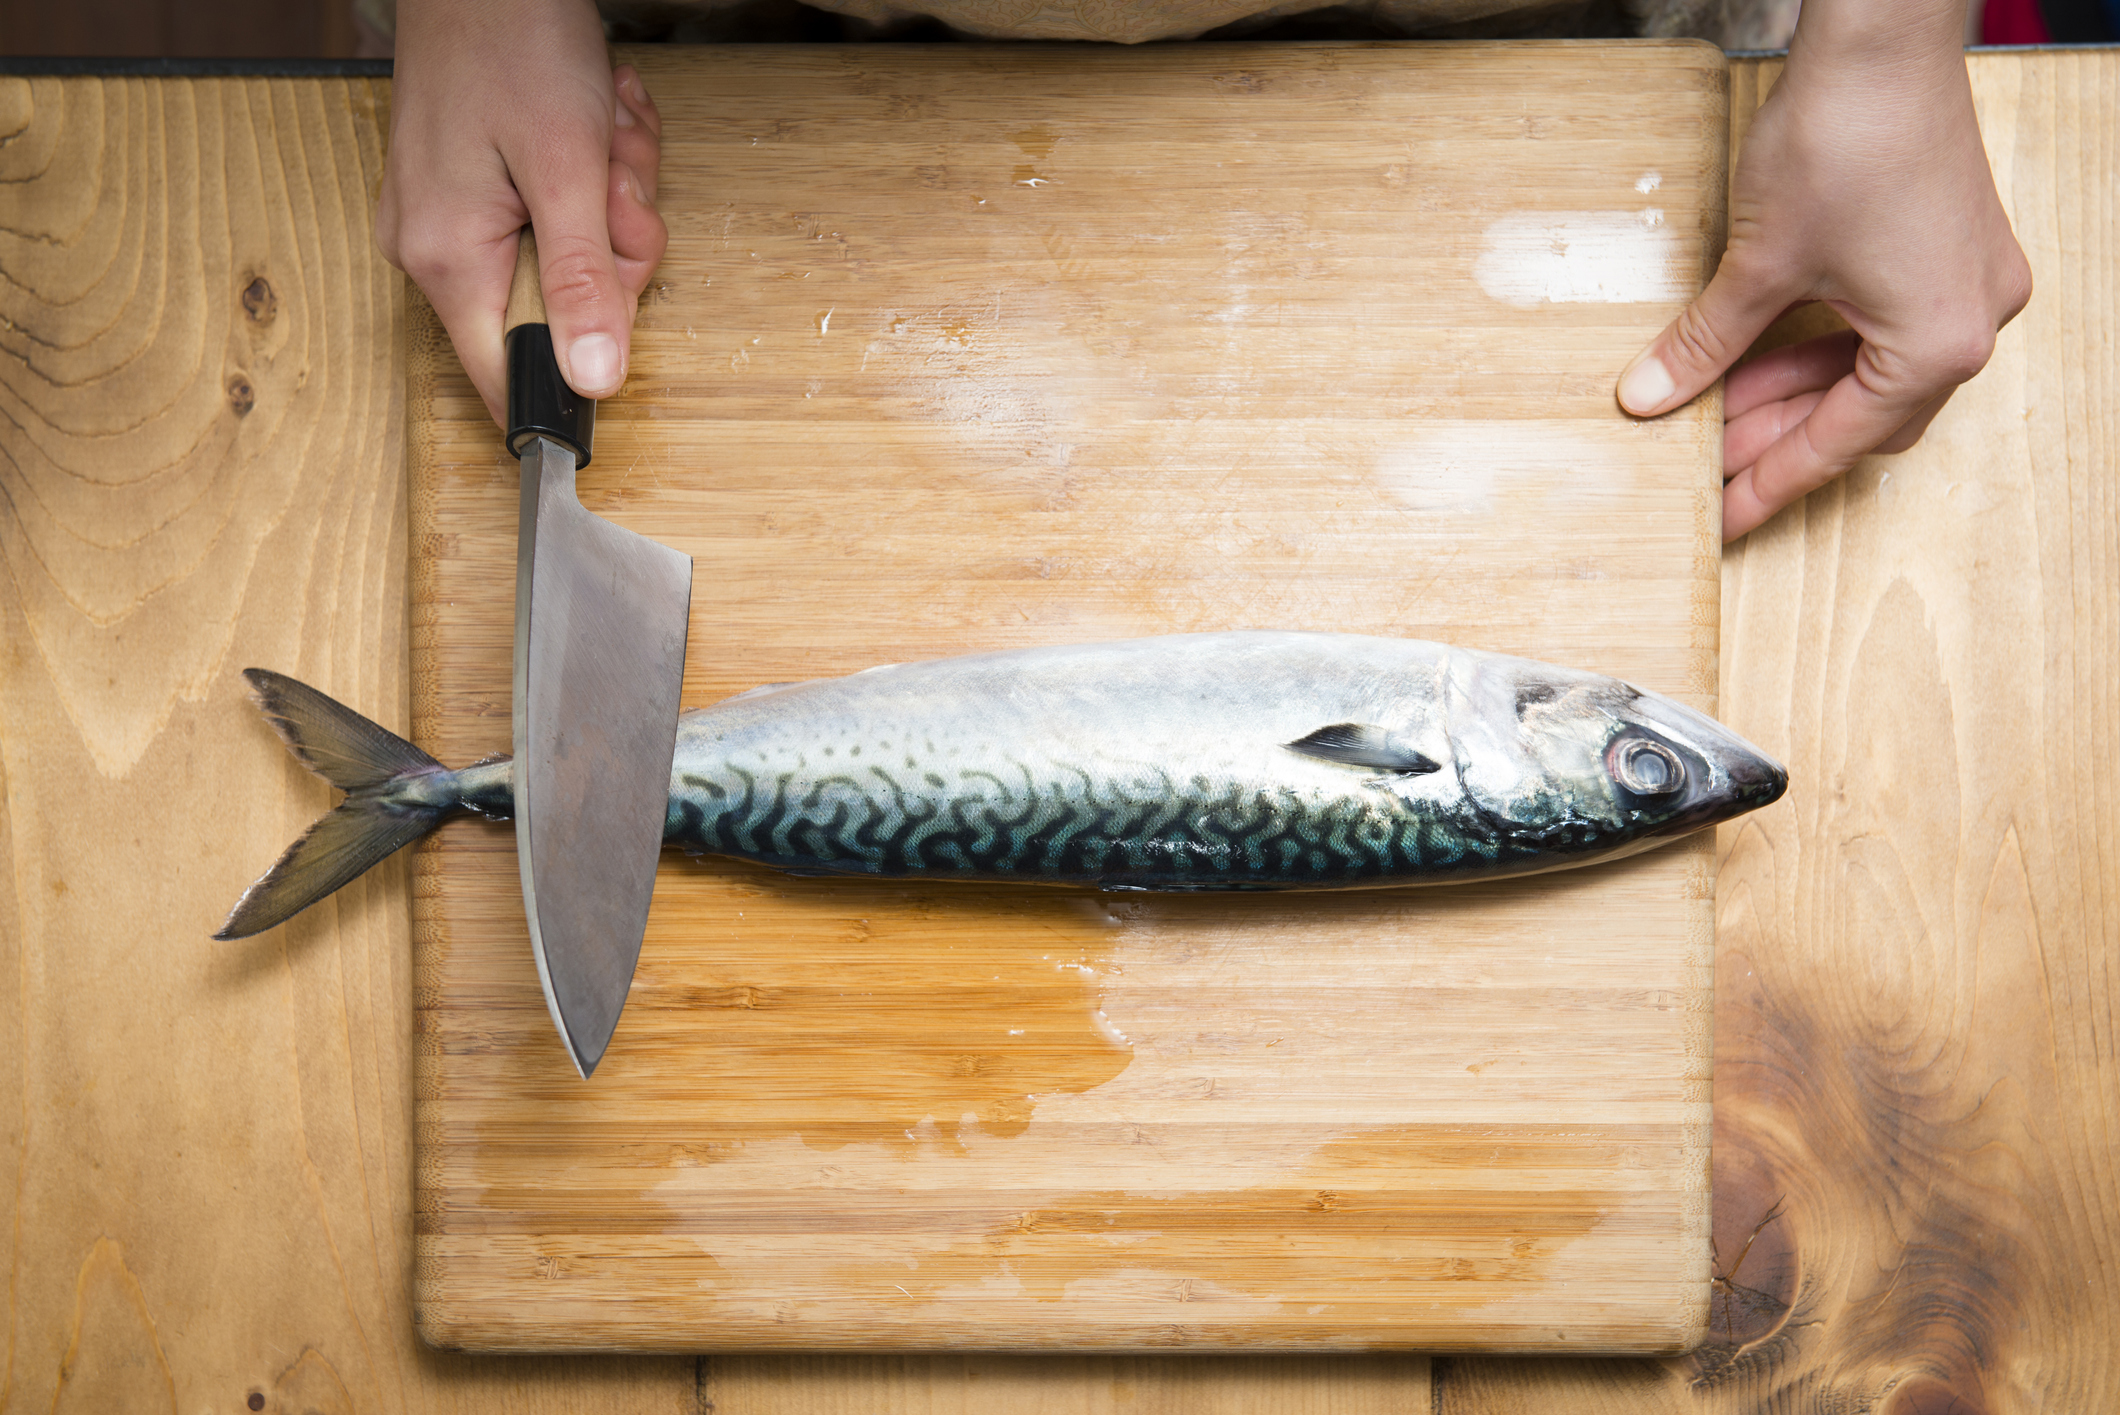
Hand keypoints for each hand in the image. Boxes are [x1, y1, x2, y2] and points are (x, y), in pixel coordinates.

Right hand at [375, 0, 667, 425]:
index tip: (616, 314)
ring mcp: (455, 219)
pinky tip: (593, 124)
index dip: (577, 370)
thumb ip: (581, 280)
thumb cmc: (515, 39)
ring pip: (572, 261)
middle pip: (559, 313)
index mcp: (447, 258)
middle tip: (618, 182)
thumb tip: (592, 380)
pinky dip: (594, 177)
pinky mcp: (477, 191)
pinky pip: (559, 219)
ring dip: (613, 201)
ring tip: (602, 133)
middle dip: (614, 248)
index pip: (508, 378)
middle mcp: (436, 249)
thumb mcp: (568, 168)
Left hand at [1615, 0, 2031, 539]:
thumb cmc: (1841, 141)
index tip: (1720, 520)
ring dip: (1791, 393)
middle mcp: (1972, 323)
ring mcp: (1968, 284)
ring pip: (1870, 373)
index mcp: (1937, 344)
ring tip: (1710, 410)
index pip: (1837, 447)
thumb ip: (1705, 345)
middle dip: (1777, 439)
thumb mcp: (1757, 266)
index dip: (1766, 486)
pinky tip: (1754, 359)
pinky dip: (1819, 347)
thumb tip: (1649, 397)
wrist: (1882, 40)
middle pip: (1863, 418)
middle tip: (1702, 465)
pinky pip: (1883, 327)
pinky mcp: (1950, 249)